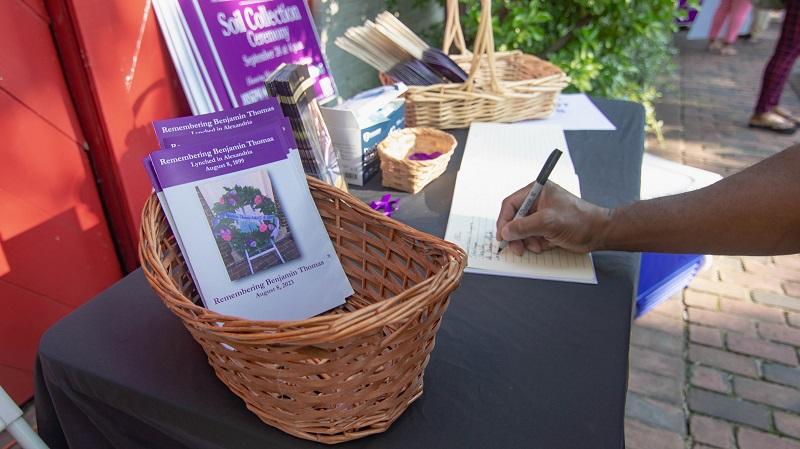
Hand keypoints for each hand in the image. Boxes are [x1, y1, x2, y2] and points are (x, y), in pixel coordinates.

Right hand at [496, 182, 610, 255]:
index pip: (511, 204)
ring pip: (522, 231)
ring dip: (527, 241)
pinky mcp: (546, 227)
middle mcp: (537, 202)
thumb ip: (524, 226)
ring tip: (538, 246)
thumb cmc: (579, 221)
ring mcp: (541, 215)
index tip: (503, 236)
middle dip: (516, 235)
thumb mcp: (548, 222)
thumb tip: (505, 232)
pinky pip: (531, 237)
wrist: (599, 233)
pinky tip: (546, 245)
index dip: (504, 220)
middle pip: (514, 219)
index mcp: (537, 191)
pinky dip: (535, 244)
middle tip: (517, 248)